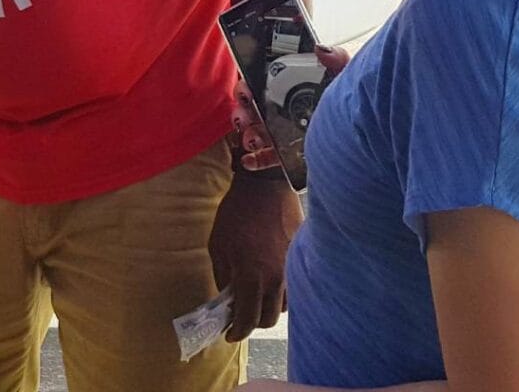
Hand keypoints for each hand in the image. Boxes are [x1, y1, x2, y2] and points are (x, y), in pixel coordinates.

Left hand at [208, 168, 300, 341]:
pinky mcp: (300, 259)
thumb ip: (223, 276)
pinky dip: (282, 292)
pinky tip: (271, 281)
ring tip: (256, 295)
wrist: (266, 185)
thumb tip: (227, 297)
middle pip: (267, 319)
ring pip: (282, 306)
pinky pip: (293, 287)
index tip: (229, 333)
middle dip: (252, 322)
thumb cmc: (237, 212)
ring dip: (268, 307)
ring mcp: (291, 270)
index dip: (237, 332)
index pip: (247, 320)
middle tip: (241, 313)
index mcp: (250, 276)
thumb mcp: (218, 243)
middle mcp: (275, 279)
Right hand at [231, 45, 350, 170]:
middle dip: (243, 110)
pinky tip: (250, 160)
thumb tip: (319, 48)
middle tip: (244, 116)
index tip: (247, 91)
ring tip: (252, 139)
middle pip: (254, 105)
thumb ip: (337, 59)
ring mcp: (287, 131)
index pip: (263, 79)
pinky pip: (268, 157)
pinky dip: (255, 159)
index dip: (248, 84)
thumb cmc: (355, 102)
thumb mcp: (346, 77)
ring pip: (257, 130)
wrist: (370, 138)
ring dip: (247, 133)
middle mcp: (286, 106)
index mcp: (294, 85)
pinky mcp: (291, 153)